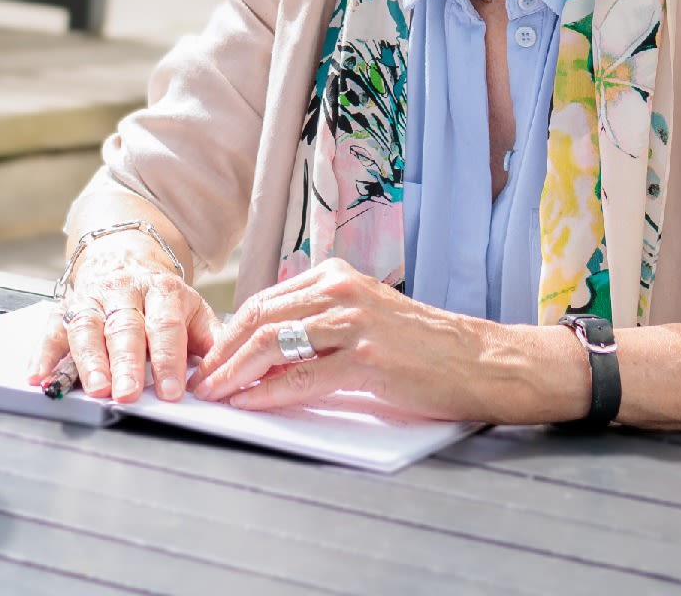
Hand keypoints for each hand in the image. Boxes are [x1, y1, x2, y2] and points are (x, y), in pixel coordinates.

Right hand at [26, 229, 216, 402]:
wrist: (124, 258)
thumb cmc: (162, 300)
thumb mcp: (193, 310)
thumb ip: (211, 341)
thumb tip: (229, 374)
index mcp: (162, 290)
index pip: (166, 326)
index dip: (168, 360)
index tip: (171, 392)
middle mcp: (124, 290)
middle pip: (124, 328)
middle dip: (126, 363)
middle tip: (127, 394)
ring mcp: (91, 299)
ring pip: (88, 328)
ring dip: (90, 361)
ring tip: (96, 389)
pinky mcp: (64, 308)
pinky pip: (51, 331)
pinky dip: (43, 355)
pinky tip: (39, 377)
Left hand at [188, 258, 583, 422]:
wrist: (479, 361)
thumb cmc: (420, 348)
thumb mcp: (362, 319)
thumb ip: (317, 324)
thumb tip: (262, 351)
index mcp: (335, 276)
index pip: (264, 301)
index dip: (229, 332)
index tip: (209, 359)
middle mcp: (340, 290)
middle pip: (260, 317)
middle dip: (222, 352)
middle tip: (200, 380)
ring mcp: (354, 322)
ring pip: (273, 342)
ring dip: (235, 371)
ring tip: (216, 394)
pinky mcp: (367, 357)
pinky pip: (304, 376)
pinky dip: (269, 392)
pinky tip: (250, 404)